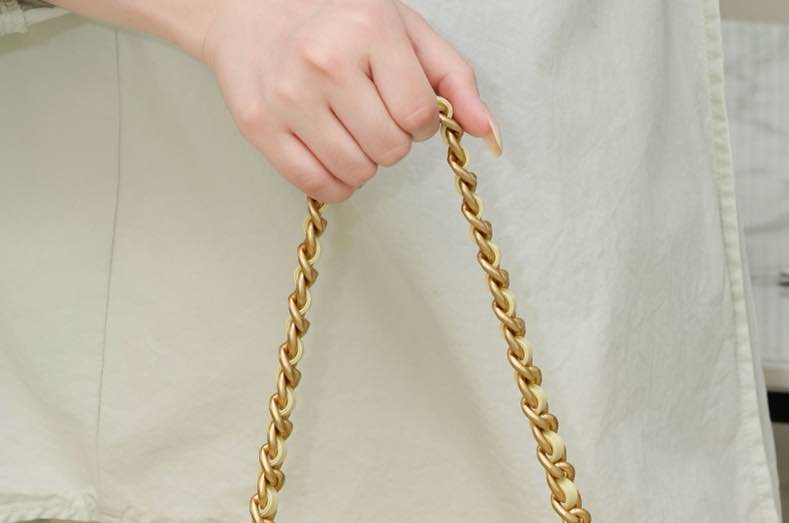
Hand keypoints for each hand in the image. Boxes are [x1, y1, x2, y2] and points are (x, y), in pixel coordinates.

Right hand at [197, 0, 495, 200]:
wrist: (248, 7)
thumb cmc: (332, 17)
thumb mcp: (401, 29)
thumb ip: (451, 78)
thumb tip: (485, 132)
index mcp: (368, 30)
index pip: (419, 117)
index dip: (418, 122)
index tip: (401, 104)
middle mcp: (326, 62)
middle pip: (389, 150)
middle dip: (389, 140)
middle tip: (369, 112)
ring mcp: (290, 97)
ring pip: (356, 173)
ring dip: (362, 161)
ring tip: (346, 126)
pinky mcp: (261, 126)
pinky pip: (318, 185)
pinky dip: (334, 180)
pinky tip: (329, 149)